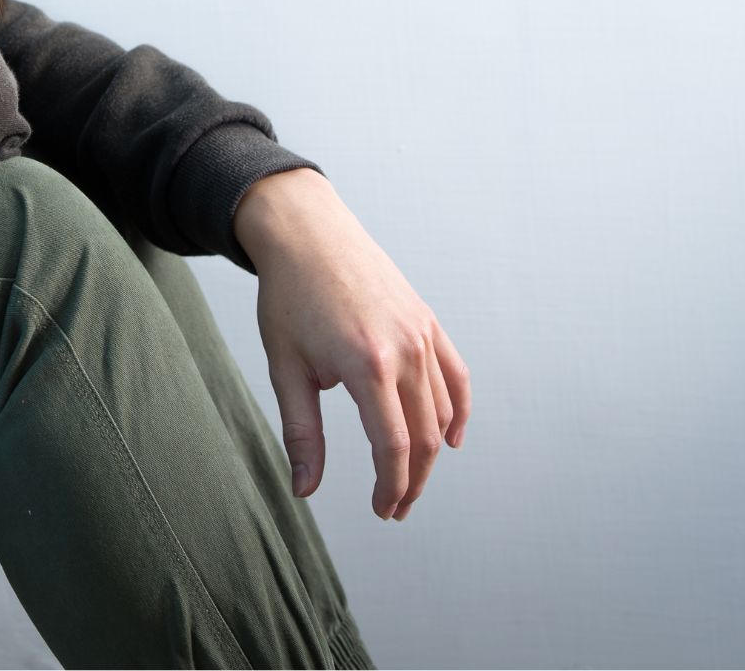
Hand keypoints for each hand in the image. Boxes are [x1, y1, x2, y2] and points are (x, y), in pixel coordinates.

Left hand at [234, 167, 471, 519]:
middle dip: (412, 481)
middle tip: (394, 509)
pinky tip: (451, 439)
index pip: (394, 445)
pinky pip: (456, 376)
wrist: (308, 233)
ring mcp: (423, 334)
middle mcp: (405, 350)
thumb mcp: (285, 367)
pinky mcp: (428, 321)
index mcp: (367, 365)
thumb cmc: (288, 297)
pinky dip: (459, 412)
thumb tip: (305, 489)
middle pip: (425, 436)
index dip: (391, 486)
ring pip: (442, 411)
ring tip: (409, 480)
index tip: (382, 511)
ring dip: (431, 454)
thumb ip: (302, 431)